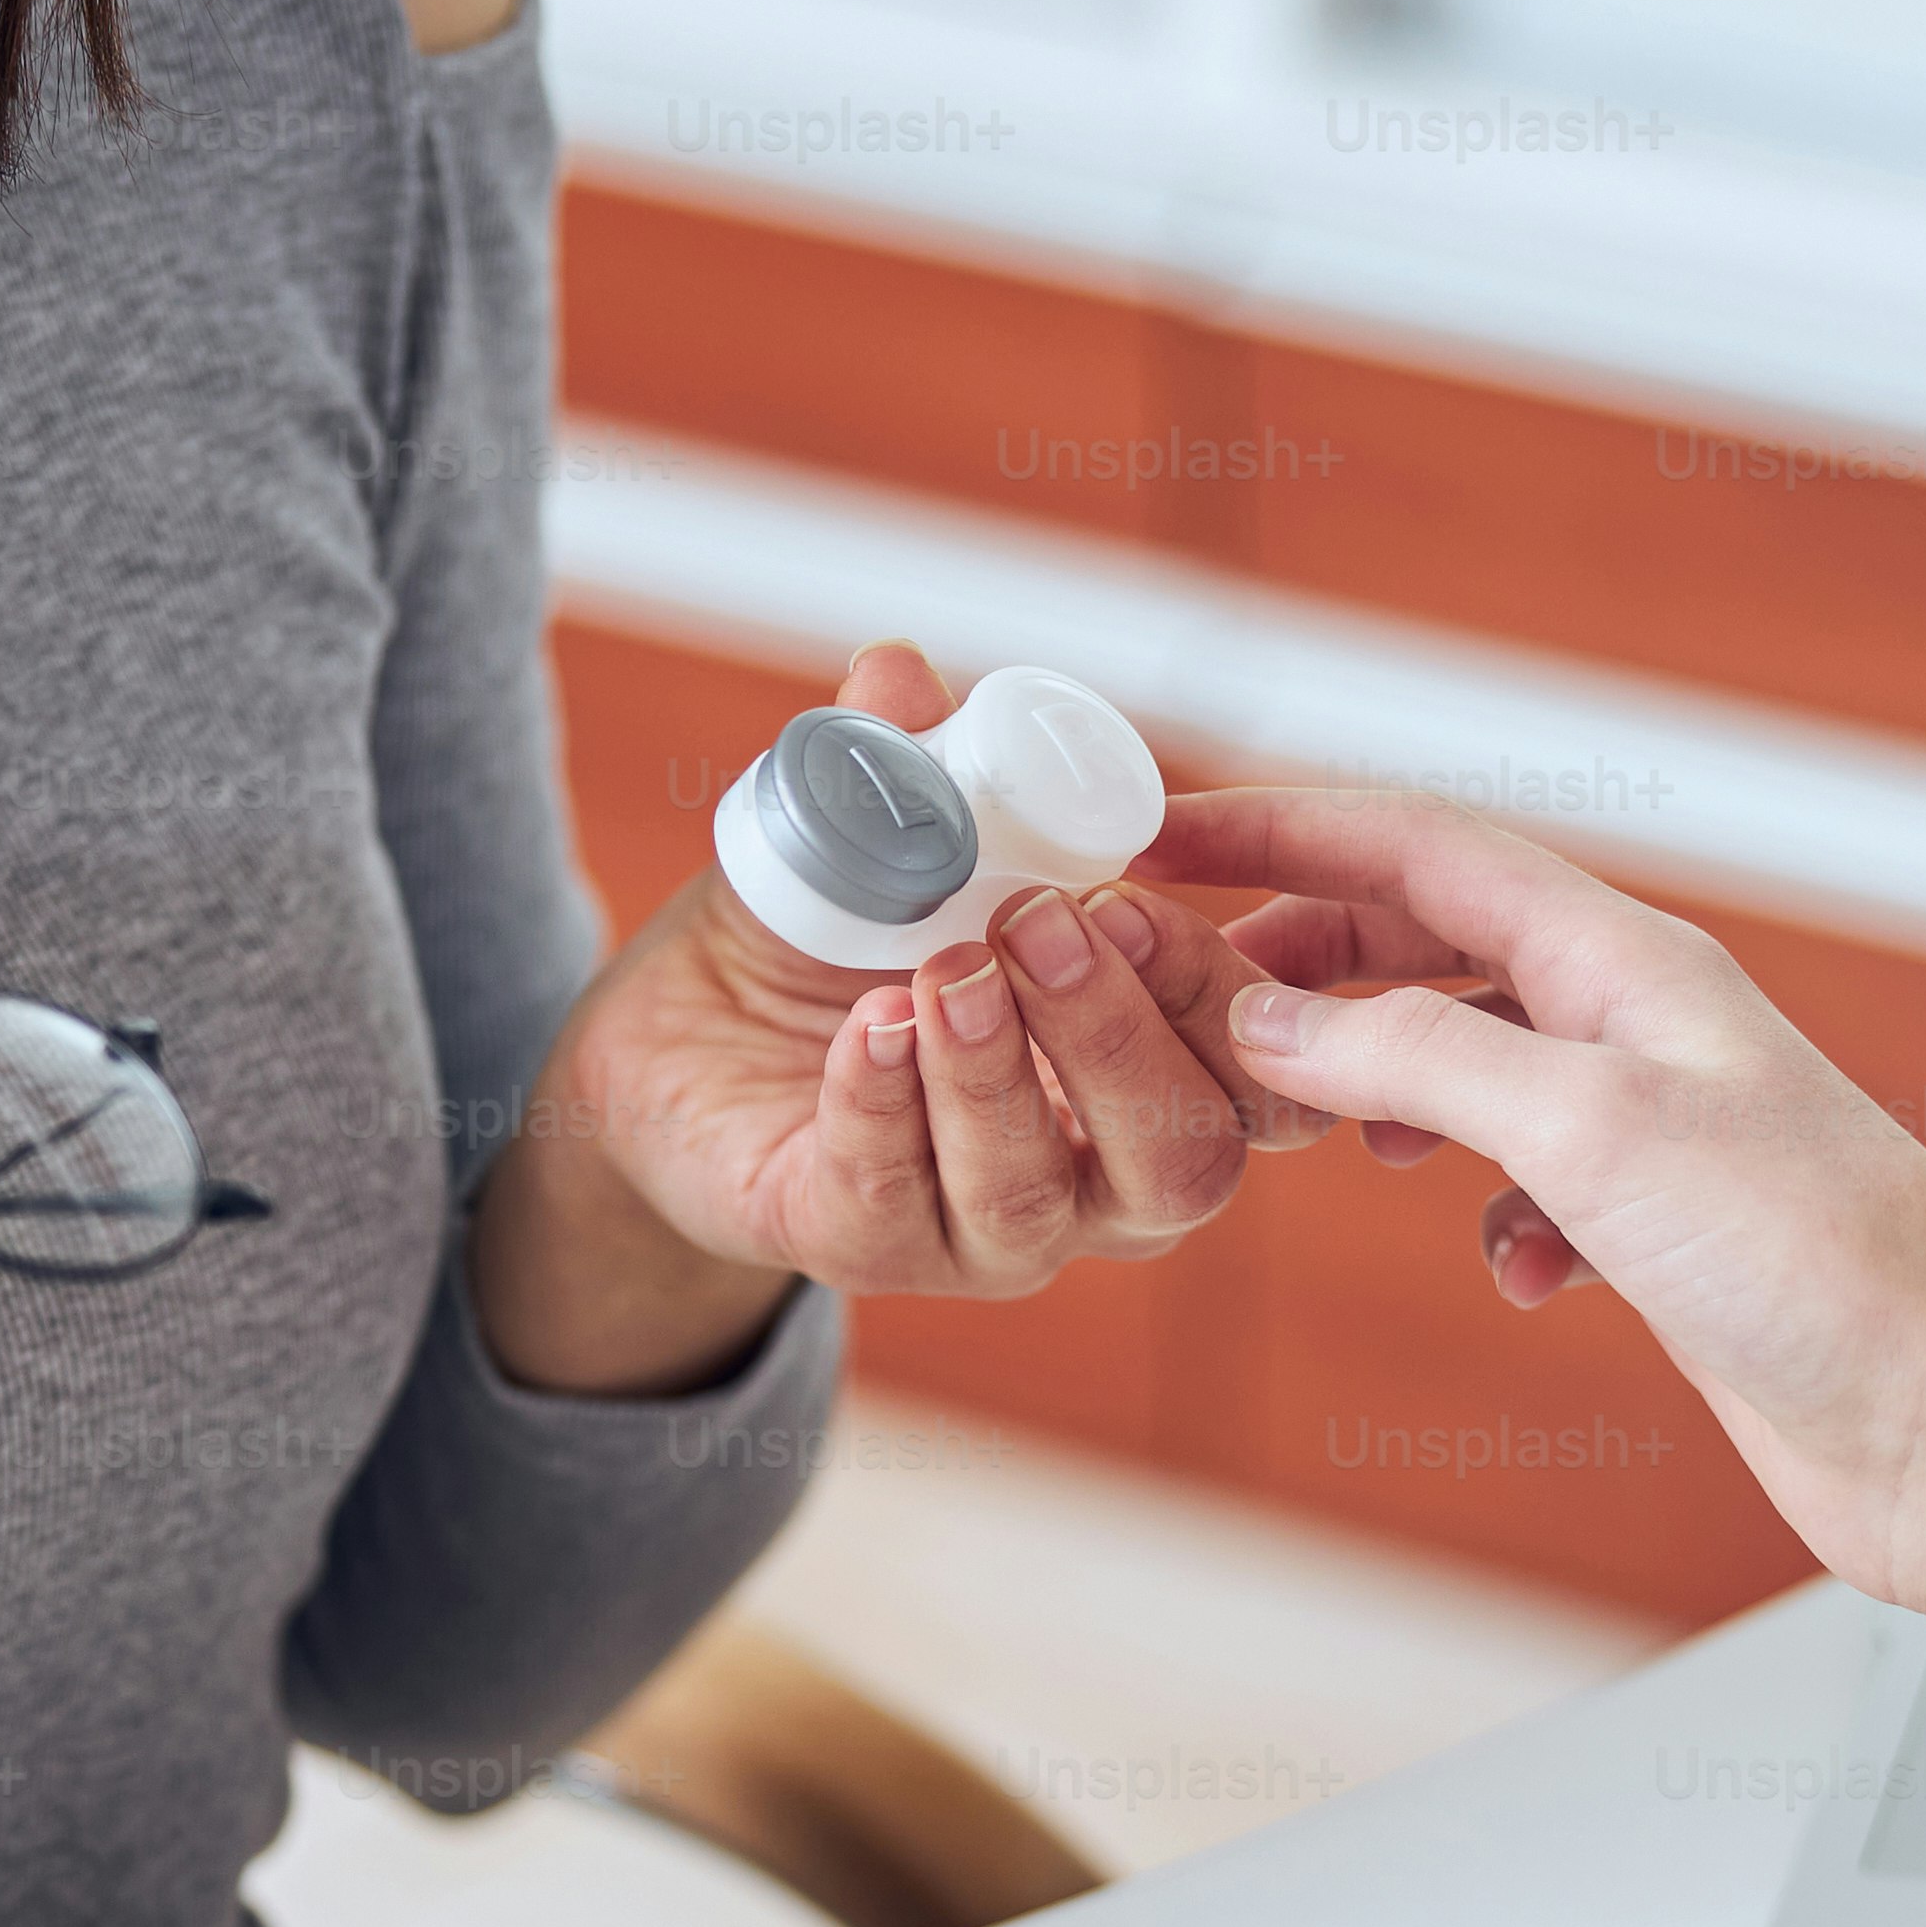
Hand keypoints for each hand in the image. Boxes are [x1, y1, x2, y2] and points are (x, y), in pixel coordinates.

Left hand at [468, 644, 1315, 1394]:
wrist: (677, 1051)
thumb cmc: (824, 955)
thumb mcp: (874, 848)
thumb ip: (911, 773)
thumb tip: (900, 674)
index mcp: (1146, 1079)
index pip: (1249, 1073)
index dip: (1207, 991)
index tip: (1121, 892)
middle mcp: (1093, 1179)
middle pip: (1184, 1159)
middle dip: (1118, 1036)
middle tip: (1040, 923)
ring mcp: (985, 1237)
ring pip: (1036, 1196)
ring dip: (995, 1073)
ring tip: (940, 972)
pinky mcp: (867, 1252)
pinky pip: (891, 1202)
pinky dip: (882, 1106)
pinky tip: (866, 1028)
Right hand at [1162, 783, 1925, 1614]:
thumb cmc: (1824, 1265)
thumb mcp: (1590, 1135)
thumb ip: (1423, 1062)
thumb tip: (1276, 1021)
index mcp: (1628, 962)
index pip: (1422, 845)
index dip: (1284, 827)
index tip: (1159, 832)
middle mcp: (1642, 1025)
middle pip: (1437, 940)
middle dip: (1309, 956)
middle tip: (1189, 995)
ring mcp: (1656, 1127)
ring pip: (1476, 1061)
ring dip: (1381, 1081)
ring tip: (1308, 1128)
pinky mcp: (1670, 1232)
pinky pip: (1533, 1181)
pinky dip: (1487, 1209)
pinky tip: (1507, 1266)